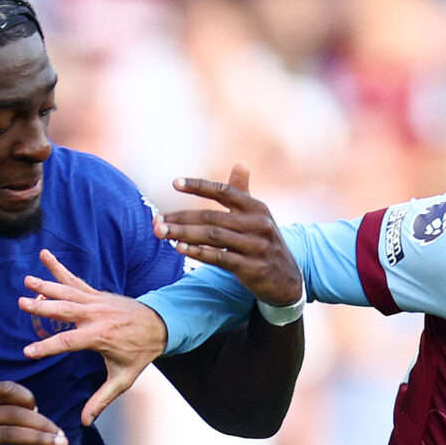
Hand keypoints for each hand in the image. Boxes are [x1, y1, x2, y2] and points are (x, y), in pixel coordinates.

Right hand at [20, 250, 167, 423]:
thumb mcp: (123, 379)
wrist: (160, 326)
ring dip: (46, 285)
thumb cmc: (140, 354)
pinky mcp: (95, 293)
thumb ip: (103, 399)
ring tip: (27, 280)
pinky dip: (59, 267)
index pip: (68, 342)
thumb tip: (86, 421)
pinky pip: (74, 280)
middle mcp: (95, 315)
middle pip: (64, 311)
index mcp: (99, 336)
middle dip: (43, 307)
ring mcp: (95, 301)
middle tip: (22, 303)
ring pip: (66, 292)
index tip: (28, 351)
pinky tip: (45, 255)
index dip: (47, 347)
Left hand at [154, 163, 304, 307]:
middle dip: (181, 218)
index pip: (224, 191)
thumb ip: (244, 193)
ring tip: (162, 233)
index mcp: (257, 208)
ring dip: (184, 234)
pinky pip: (220, 258)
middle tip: (157, 220)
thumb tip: (241, 164)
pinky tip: (180, 248)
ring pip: (213, 237)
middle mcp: (258, 224)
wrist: (287, 280)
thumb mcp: (258, 217)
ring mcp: (257, 247)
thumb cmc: (264, 244)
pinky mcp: (253, 268)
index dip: (199, 186)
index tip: (174, 183)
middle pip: (212, 217)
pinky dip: (198, 253)